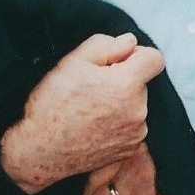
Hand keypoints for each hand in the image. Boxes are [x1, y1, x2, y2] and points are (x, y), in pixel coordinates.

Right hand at [0, 33, 164, 193]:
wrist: (39, 150)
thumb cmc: (51, 105)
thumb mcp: (73, 61)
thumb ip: (106, 45)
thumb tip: (130, 43)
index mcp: (127, 85)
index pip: (154, 59)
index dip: (136, 55)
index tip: (117, 61)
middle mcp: (138, 111)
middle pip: (142, 84)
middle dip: (124, 80)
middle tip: (92, 88)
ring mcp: (136, 133)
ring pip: (137, 106)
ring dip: (122, 103)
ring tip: (90, 110)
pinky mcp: (129, 149)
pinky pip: (132, 127)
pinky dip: (118, 124)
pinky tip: (94, 126)